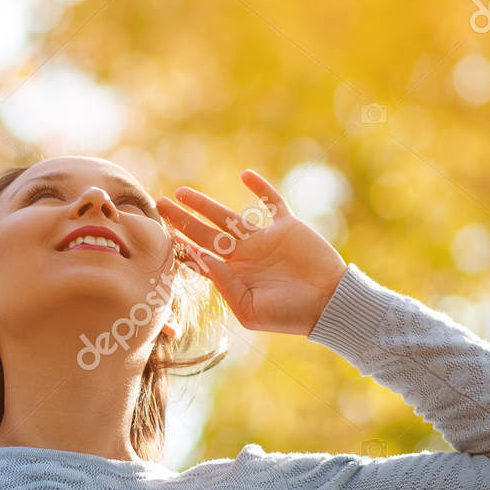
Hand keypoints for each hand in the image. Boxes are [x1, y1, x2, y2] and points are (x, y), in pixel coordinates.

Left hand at [156, 170, 346, 335]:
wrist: (329, 304)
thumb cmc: (289, 314)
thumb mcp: (249, 308)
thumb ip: (224, 284)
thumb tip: (199, 257)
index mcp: (234, 275)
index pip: (201, 257)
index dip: (180, 245)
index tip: (160, 233)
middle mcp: (245, 255)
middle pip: (206, 233)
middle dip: (182, 220)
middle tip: (159, 205)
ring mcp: (265, 239)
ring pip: (228, 216)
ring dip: (205, 204)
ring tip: (182, 193)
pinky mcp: (287, 226)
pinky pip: (272, 203)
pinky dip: (260, 188)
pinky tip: (244, 175)